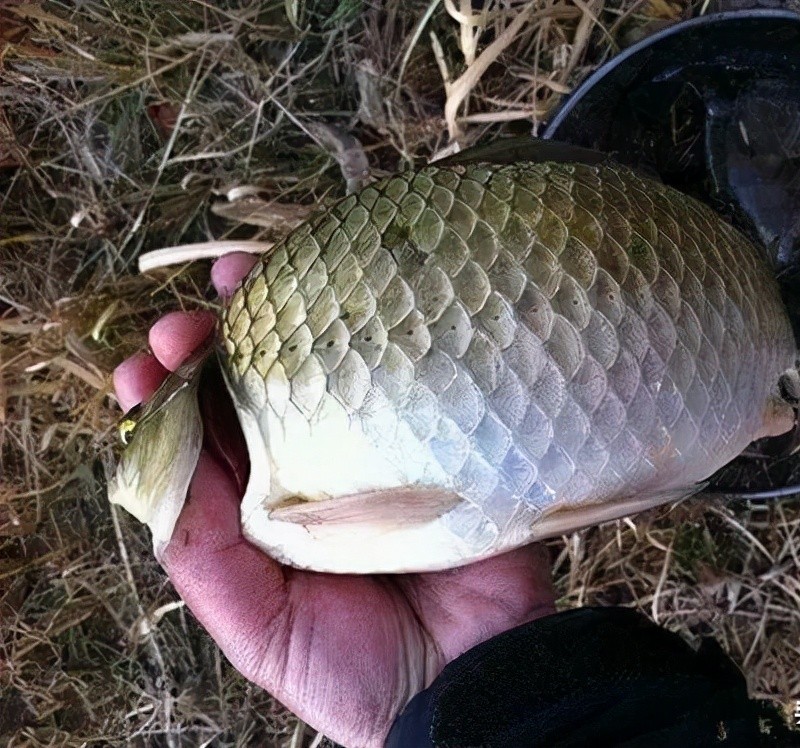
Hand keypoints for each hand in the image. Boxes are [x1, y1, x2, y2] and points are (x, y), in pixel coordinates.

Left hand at [113, 253, 556, 747]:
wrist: (468, 685)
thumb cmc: (356, 673)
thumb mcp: (256, 628)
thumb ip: (204, 553)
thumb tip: (164, 457)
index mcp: (262, 514)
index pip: (206, 443)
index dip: (170, 398)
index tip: (145, 363)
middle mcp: (314, 471)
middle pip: (260, 392)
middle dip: (218, 348)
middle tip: (193, 319)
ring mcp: (376, 448)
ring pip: (323, 371)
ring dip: (286, 324)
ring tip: (247, 279)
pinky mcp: (436, 438)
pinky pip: (402, 377)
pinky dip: (378, 336)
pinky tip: (357, 301)